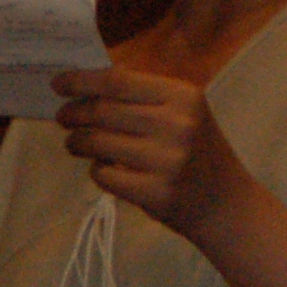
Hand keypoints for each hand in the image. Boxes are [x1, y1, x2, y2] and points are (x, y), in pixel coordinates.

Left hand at [51, 66, 263, 248]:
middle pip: (103, 111)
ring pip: (98, 143)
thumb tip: (86, 87)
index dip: (82, 80)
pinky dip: (96, 171)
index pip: (118, 81)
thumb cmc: (198, 153)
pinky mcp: (155, 192)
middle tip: (62, 118)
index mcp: (183, 96)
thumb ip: (143, 98)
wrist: (228, 206)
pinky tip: (103, 169)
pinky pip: (104, 175)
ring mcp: (166, 160)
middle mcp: (176, 124)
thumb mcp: (184, 114)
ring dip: (78, 142)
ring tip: (74, 143)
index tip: (58, 83)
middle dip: (74, 114)